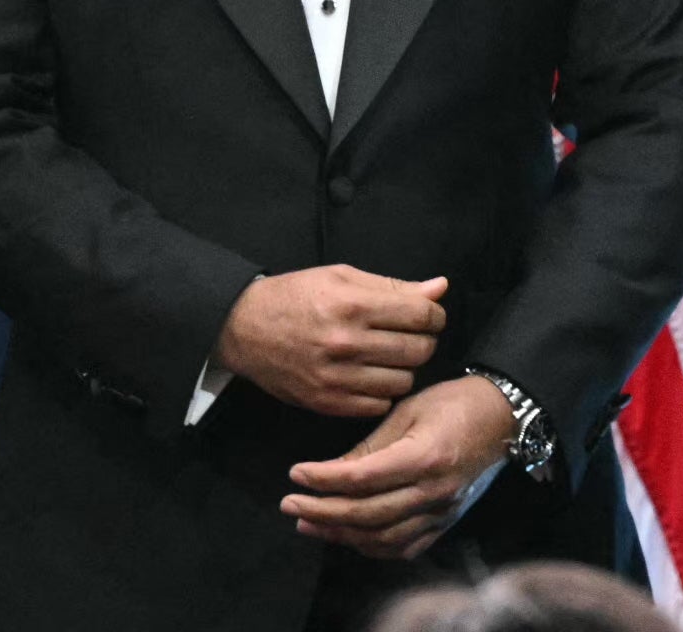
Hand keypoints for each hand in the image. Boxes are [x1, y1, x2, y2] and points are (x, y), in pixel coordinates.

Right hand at [213, 266, 448, 417]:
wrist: (242, 328)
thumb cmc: (296, 296)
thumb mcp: (343, 277)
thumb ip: (395, 286)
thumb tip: (440, 288)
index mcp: (353, 306)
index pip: (422, 316)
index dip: (435, 316)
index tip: (429, 317)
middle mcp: (346, 343)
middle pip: (418, 351)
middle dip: (424, 342)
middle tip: (411, 337)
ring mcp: (334, 376)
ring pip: (402, 381)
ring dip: (404, 369)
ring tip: (390, 357)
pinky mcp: (324, 401)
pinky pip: (376, 405)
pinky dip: (382, 392)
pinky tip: (372, 376)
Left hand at [280, 375, 515, 559]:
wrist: (504, 414)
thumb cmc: (456, 402)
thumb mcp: (409, 411)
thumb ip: (370, 446)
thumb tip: (331, 472)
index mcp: (425, 457)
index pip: (361, 478)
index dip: (323, 479)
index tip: (296, 474)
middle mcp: (434, 490)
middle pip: (366, 514)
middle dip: (320, 512)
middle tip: (289, 505)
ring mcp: (442, 510)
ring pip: (381, 538)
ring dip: (339, 534)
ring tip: (309, 523)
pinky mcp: (446, 520)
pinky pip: (404, 547)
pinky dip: (372, 547)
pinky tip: (350, 536)